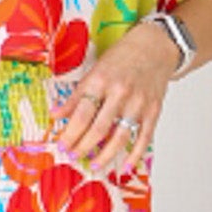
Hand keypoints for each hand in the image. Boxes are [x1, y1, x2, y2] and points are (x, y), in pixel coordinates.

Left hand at [47, 20, 179, 171]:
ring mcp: (138, 103)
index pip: (81, 114)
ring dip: (105, 155)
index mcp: (101, 80)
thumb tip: (56, 115)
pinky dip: (135, 155)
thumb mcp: (95, 70)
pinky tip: (126, 166)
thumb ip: (76, 95)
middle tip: (73, 156)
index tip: (62, 145)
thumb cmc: (123, 56)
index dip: (70, 133)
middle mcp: (120, 92)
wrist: (156, 45)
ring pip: (120, 137)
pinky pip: (143, 138)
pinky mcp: (153, 110)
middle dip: (83, 147)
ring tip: (94, 165)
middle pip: (98, 128)